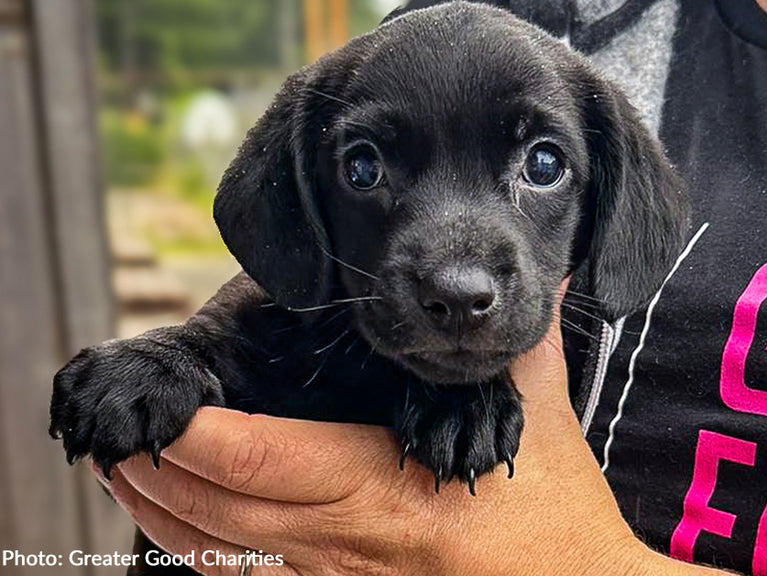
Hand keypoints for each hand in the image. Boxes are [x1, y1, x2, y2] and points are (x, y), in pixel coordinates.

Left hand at [97, 285, 729, 575]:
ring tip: (124, 476)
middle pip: (218, 513)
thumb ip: (520, 344)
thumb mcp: (535, 418)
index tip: (163, 405)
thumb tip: (545, 275)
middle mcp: (348, 543)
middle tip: (118, 433)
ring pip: (220, 558)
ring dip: (161, 519)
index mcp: (385, 489)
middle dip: (156, 473)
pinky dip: (201, 556)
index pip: (260, 463)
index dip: (196, 436)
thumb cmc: (554, 513)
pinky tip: (179, 531)